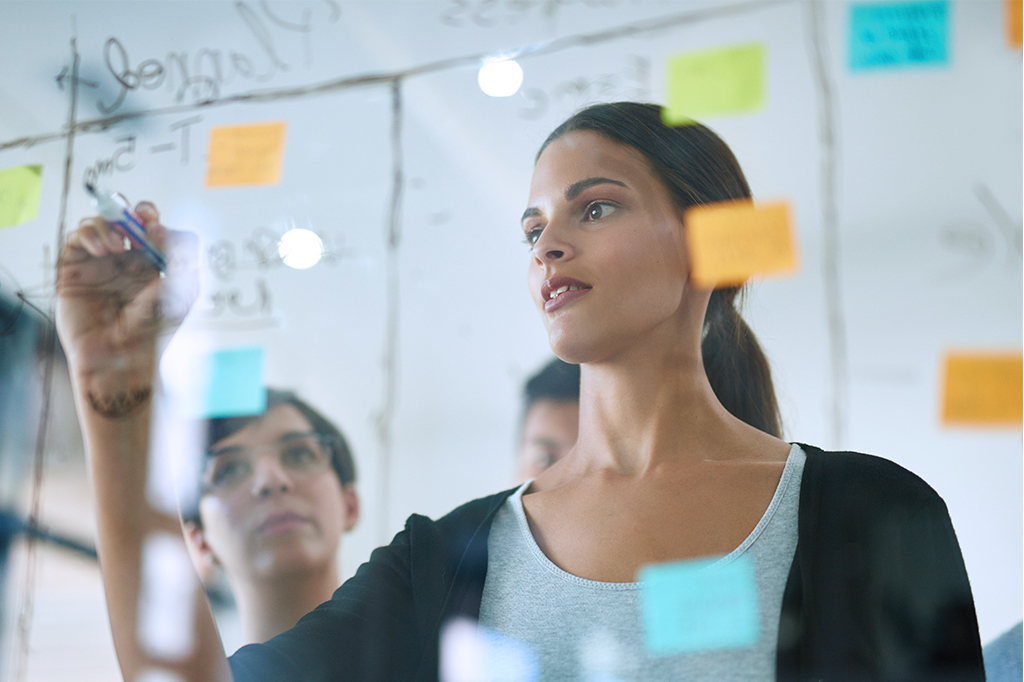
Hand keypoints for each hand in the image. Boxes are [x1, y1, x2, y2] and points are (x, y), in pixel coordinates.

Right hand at [56, 202, 196, 414]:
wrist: (119, 357)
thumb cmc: (155, 330)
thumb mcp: (183, 293)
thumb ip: (180, 255)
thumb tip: (156, 227)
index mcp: (155, 263)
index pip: (156, 228)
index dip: (156, 221)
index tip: (157, 229)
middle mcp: (128, 260)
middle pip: (128, 217)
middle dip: (134, 210)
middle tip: (140, 219)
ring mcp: (100, 263)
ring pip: (101, 222)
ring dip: (110, 223)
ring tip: (117, 247)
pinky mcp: (75, 269)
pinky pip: (78, 237)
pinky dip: (89, 233)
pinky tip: (102, 250)